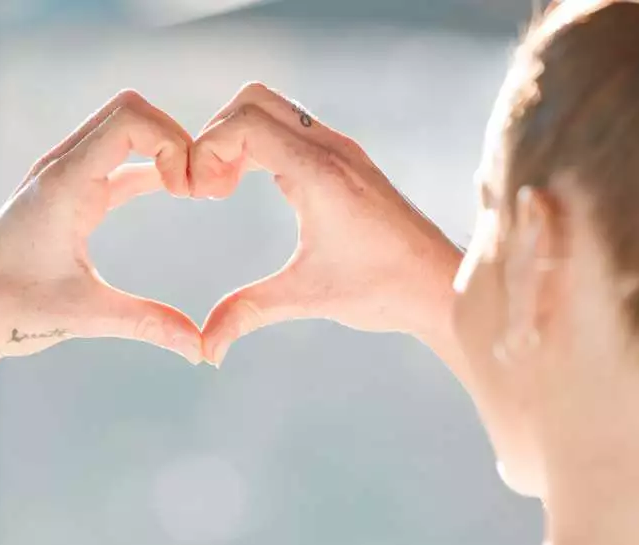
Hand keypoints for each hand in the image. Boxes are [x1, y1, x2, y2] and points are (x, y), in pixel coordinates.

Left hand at [0, 90, 202, 367]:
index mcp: (64, 185)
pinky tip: (177, 192)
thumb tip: (201, 349)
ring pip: (123, 129)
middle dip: (175, 137)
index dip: (173, 142)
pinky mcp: (68, 193)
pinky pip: (117, 160)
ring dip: (162, 148)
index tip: (191, 192)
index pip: (129, 120)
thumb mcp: (85, 316)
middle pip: (130, 110)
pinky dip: (149, 166)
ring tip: (193, 191)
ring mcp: (63, 177)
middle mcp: (61, 169)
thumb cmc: (11, 313)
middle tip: (200, 187)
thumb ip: (148, 323)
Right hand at [190, 83, 462, 364]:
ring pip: (273, 108)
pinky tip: (257, 188)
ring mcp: (342, 150)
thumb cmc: (384, 290)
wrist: (442, 287)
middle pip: (252, 100)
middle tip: (208, 189)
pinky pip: (292, 127)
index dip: (206, 150)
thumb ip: (249, 313)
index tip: (197, 195)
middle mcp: (331, 149)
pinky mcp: (347, 160)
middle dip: (216, 135)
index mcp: (320, 173)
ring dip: (239, 138)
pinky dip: (263, 144)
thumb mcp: (308, 297)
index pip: (244, 124)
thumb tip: (205, 351)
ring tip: (225, 189)